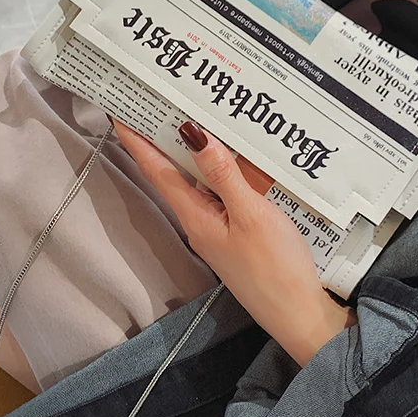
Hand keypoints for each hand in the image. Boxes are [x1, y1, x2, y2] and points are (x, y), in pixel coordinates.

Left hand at [113, 119, 355, 365]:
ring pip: (197, 182)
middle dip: (161, 139)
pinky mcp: (235, 233)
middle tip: (157, 102)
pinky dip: (218, 171)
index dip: (136, 141)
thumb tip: (192, 133)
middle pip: (172, 173)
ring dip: (192, 153)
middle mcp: (198, 221)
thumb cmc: (276, 266)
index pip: (156, 171)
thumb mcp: (251, 214)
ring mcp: (216, 228)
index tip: (120, 112)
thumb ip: (223, 174)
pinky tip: (232, 158)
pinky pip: (219, 193)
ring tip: (193, 119)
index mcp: (195, 216)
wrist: (298, 314)